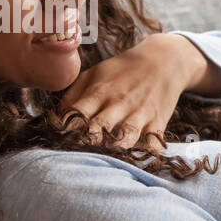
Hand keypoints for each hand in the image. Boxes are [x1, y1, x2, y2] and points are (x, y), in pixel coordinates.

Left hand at [60, 33, 206, 149]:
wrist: (162, 61)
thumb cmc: (122, 70)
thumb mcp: (94, 74)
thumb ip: (73, 95)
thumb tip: (57, 117)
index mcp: (99, 92)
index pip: (77, 113)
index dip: (66, 129)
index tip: (59, 140)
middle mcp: (118, 104)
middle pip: (99, 128)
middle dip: (86, 142)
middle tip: (77, 155)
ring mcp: (139, 114)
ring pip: (125, 137)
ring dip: (113, 150)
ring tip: (104, 160)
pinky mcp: (157, 122)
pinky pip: (153, 141)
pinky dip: (148, 151)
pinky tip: (142, 158)